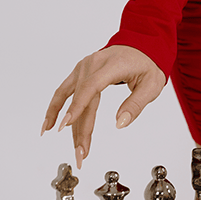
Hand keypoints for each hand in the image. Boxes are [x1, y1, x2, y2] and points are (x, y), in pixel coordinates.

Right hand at [42, 45, 165, 169]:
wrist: (142, 45)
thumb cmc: (147, 64)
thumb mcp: (152, 85)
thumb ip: (136, 104)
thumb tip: (120, 124)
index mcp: (113, 64)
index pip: (92, 86)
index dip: (78, 106)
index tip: (66, 125)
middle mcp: (94, 63)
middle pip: (81, 98)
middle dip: (78, 128)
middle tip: (80, 154)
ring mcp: (84, 66)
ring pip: (68, 96)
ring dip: (62, 121)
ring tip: (58, 142)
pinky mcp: (79, 71)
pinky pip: (63, 90)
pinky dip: (54, 107)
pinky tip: (48, 124)